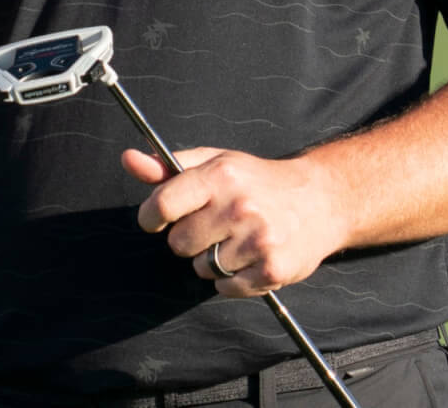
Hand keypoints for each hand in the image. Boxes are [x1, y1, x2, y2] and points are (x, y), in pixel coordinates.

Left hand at [122, 146, 349, 298]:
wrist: (320, 200)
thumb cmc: (257, 180)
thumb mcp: (214, 162)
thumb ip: (167, 166)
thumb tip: (127, 159)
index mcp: (220, 176)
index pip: (163, 205)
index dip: (150, 217)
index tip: (155, 219)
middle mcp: (239, 207)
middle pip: (178, 243)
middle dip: (188, 238)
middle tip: (212, 226)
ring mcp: (257, 240)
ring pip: (202, 268)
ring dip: (212, 259)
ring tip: (235, 240)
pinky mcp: (273, 269)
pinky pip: (225, 288)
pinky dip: (231, 279)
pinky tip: (249, 258)